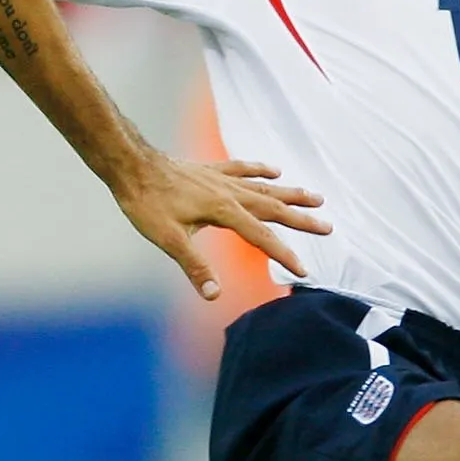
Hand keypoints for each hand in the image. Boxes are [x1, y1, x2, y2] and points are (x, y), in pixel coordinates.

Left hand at [112, 154, 329, 300]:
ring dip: (290, 193)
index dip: (284, 255)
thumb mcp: (168, 240)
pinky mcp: (210, 170)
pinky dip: (260, 169)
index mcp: (224, 211)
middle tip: (328, 226)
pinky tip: (274, 170)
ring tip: (315, 196)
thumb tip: (213, 295)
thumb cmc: (146, 203)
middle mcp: (229, 192)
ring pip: (264, 187)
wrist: (131, 165)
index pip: (262, 238)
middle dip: (301, 219)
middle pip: (273, 208)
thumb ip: (195, 267)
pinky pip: (242, 168)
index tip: (304, 271)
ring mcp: (221, 178)